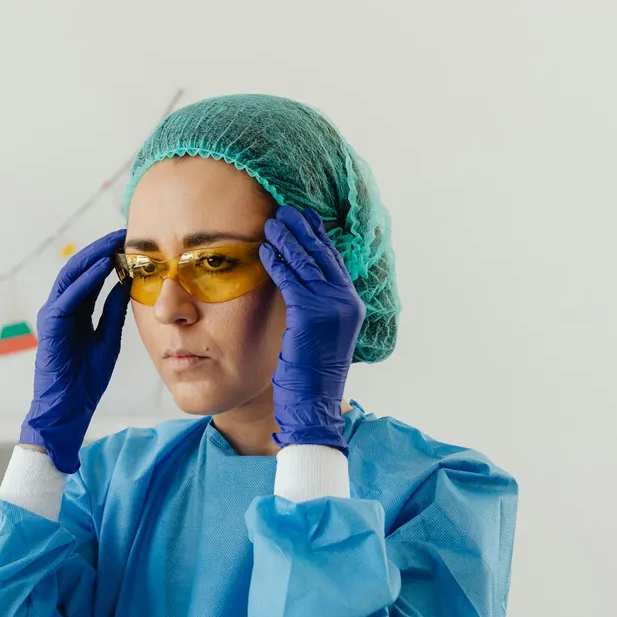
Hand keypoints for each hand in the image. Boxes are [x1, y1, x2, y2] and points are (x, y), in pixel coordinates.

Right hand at [20, 229, 129, 472]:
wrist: (67, 410)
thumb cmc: (85, 380)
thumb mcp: (108, 339)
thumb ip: (113, 312)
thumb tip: (128, 285)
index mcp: (75, 312)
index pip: (91, 276)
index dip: (109, 257)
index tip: (131, 243)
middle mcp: (61, 309)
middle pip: (79, 269)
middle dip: (100, 249)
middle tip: (124, 233)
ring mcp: (53, 316)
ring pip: (70, 276)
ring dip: (92, 257)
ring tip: (114, 242)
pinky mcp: (50, 327)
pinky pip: (67, 297)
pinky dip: (84, 280)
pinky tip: (102, 268)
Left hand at [260, 207, 364, 452]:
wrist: (313, 405)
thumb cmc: (309, 376)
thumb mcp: (317, 336)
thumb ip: (314, 309)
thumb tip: (297, 287)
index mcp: (350, 305)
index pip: (333, 262)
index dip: (318, 238)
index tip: (304, 219)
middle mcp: (346, 302)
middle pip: (323, 256)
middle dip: (303, 231)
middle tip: (285, 211)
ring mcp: (332, 307)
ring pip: (307, 263)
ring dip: (288, 240)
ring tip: (272, 223)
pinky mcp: (313, 315)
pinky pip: (292, 280)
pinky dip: (278, 262)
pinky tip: (265, 250)